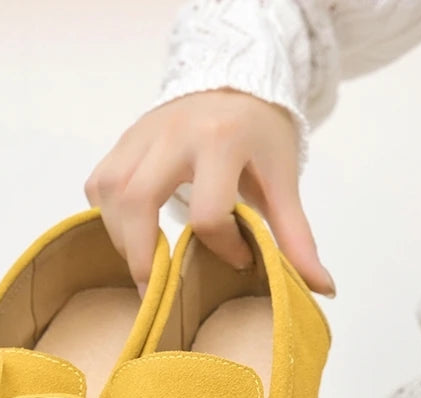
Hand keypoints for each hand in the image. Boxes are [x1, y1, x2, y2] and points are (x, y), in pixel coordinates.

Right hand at [84, 89, 335, 297]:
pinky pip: (99, 183)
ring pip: (110, 192)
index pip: (209, 211)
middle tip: (154, 293)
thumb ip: (296, 236)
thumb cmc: (260, 135)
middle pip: (139, 199)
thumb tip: (322, 287)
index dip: (223, 247)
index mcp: (222, 139)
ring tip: (143, 265)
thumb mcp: (283, 180)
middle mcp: (174, 132)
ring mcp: (141, 133)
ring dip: (120, 238)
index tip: (239, 260)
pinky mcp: (123, 140)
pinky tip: (129, 231)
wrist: (234, 81)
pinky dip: (107, 215)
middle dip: (141, 255)